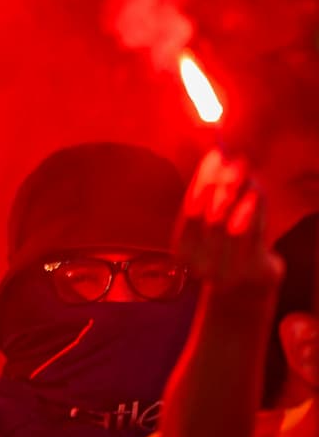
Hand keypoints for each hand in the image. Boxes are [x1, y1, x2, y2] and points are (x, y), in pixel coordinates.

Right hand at [174, 149, 282, 293]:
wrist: (248, 281)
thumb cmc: (227, 243)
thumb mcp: (210, 224)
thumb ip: (207, 195)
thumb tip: (216, 156)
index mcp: (181, 251)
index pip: (191, 210)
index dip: (203, 181)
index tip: (215, 156)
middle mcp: (198, 264)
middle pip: (209, 216)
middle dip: (222, 184)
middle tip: (234, 159)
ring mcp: (223, 271)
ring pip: (230, 224)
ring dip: (239, 196)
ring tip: (245, 173)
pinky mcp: (248, 271)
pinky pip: (251, 236)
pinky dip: (253, 211)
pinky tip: (255, 191)